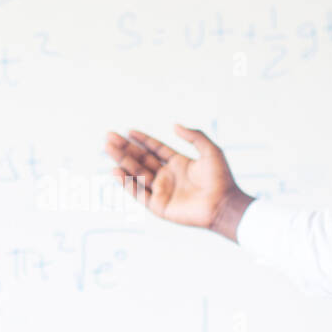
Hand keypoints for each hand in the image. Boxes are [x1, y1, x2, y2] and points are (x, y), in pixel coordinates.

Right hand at [103, 124, 253, 239]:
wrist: (224, 205)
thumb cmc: (221, 179)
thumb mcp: (211, 151)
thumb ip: (195, 136)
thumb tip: (175, 125)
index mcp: (179, 164)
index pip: (155, 149)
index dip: (143, 140)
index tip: (129, 131)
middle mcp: (168, 176)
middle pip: (142, 160)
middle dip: (125, 148)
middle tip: (109, 137)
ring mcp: (162, 191)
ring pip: (137, 173)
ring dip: (122, 162)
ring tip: (108, 149)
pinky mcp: (159, 206)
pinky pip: (139, 193)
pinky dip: (127, 183)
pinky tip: (116, 172)